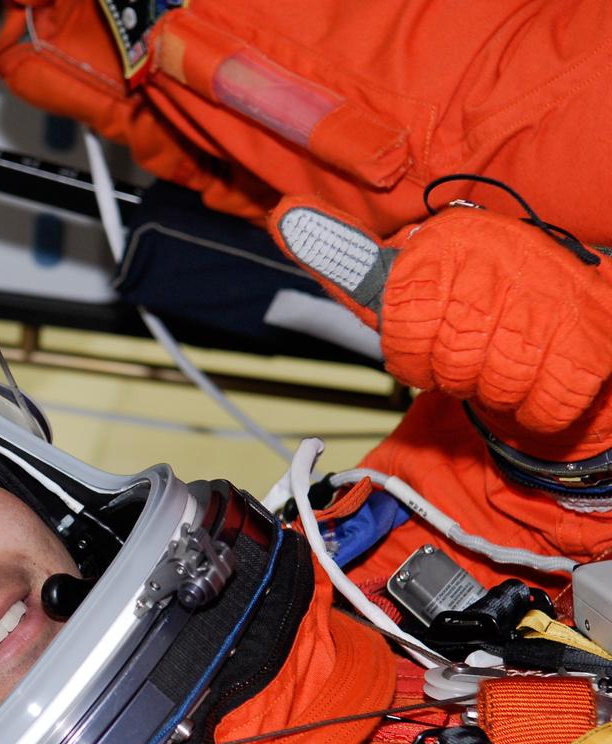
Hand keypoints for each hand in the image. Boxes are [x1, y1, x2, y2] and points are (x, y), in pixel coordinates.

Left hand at [270, 197, 611, 434]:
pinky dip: (537, 406)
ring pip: (492, 386)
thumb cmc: (474, 298)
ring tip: (506, 358)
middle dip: (454, 373)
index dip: (413, 353)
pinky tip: (540, 375)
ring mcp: (548, 298)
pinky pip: (542, 404)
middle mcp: (498, 258)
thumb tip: (284, 217)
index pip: (402, 329)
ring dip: (496, 389)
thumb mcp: (407, 275)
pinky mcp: (591, 339)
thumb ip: (347, 257)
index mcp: (448, 240)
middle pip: (446, 365)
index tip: (429, 339)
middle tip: (473, 350)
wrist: (577, 305)